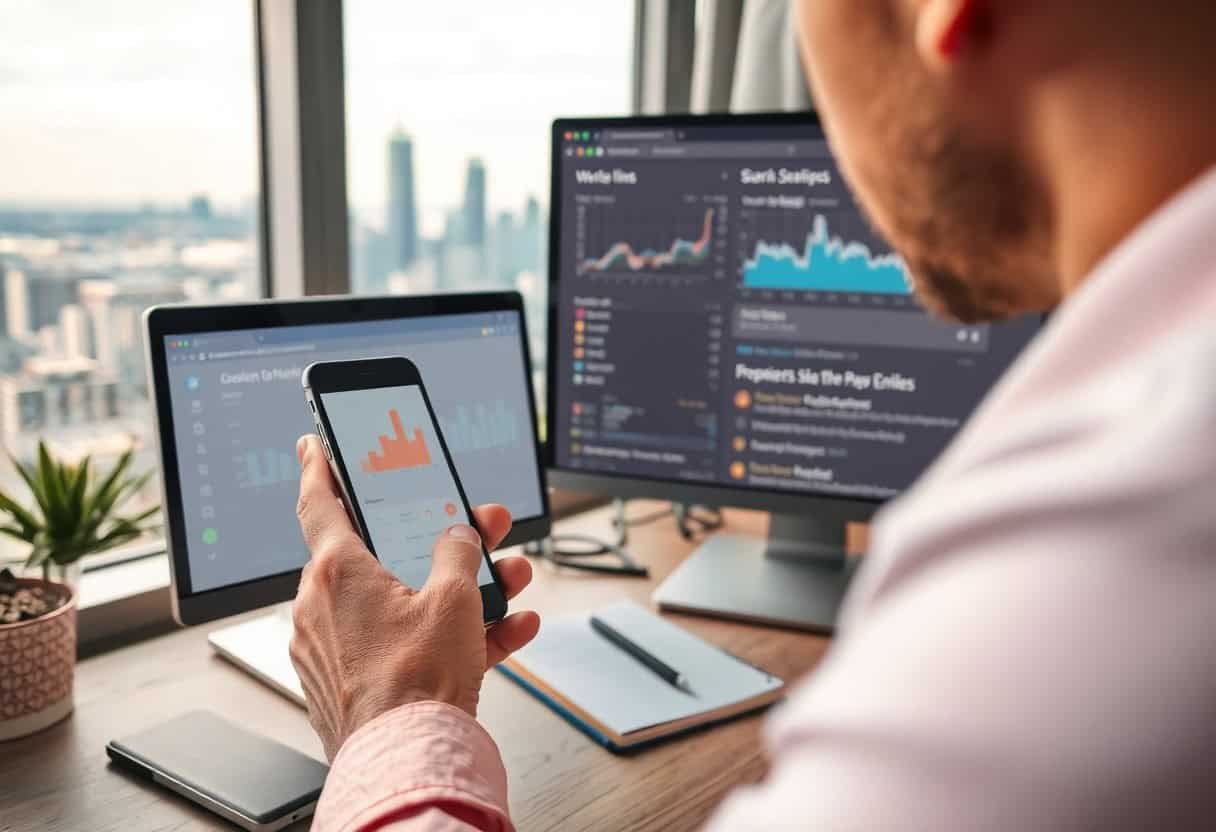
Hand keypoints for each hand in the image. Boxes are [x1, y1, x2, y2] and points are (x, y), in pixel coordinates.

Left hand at [289, 434, 540, 760]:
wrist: (407, 763)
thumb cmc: (415, 684)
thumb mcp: (452, 598)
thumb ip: (458, 552)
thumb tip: (459, 536)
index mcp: (334, 572)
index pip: (318, 501)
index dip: (321, 466)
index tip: (316, 445)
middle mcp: (323, 606)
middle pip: (382, 552)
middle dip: (437, 537)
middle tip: (472, 523)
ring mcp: (336, 648)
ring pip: (402, 598)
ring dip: (458, 588)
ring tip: (508, 581)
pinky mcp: (354, 683)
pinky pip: (406, 642)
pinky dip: (452, 634)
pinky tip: (508, 630)